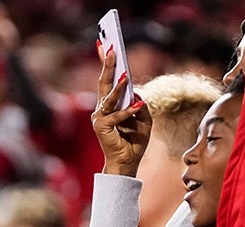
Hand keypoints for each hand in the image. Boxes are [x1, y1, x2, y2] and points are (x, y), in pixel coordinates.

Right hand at [92, 47, 150, 176]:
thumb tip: (137, 94)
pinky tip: (138, 106)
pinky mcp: (102, 128)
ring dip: (117, 86)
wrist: (127, 162)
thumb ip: (141, 105)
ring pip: (109, 98)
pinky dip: (128, 112)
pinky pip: (117, 116)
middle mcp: (102, 109)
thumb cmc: (133, 141)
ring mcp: (100, 118)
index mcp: (111, 105)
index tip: (106, 46)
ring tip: (124, 74)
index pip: (107, 81)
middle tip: (110, 48)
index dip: (106, 64)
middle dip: (107, 65)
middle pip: (104, 83)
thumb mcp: (144, 119)